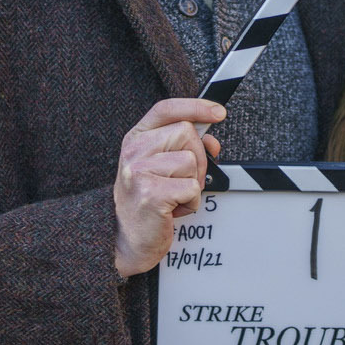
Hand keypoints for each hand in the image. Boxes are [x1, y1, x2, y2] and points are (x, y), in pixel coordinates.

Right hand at [113, 98, 224, 276]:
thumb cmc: (147, 201)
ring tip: (174, 196)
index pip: (167, 109)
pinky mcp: (151, 194)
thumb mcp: (161, 166)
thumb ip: (184, 147)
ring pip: (191, 161)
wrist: (126, 238)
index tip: (218, 112)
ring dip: (193, 183)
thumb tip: (212, 140)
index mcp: (136, 138)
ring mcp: (139, 171)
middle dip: (197, 158)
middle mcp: (134, 151)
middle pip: (186, 133)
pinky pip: (192, 188)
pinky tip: (173, 209)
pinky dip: (191, 202)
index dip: (195, 106)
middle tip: (183, 179)